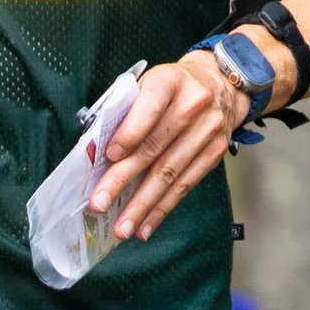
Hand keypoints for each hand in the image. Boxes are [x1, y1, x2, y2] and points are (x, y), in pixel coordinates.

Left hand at [87, 50, 247, 243]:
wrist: (218, 83)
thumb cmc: (170, 88)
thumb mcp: (146, 85)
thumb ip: (122, 111)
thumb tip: (91, 149)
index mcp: (169, 82)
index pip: (150, 108)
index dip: (130, 133)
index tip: (110, 156)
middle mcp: (193, 105)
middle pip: (155, 149)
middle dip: (123, 180)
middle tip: (100, 204)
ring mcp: (208, 131)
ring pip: (170, 174)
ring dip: (143, 205)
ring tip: (123, 227)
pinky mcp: (216, 152)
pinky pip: (186, 185)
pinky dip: (163, 208)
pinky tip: (146, 225)